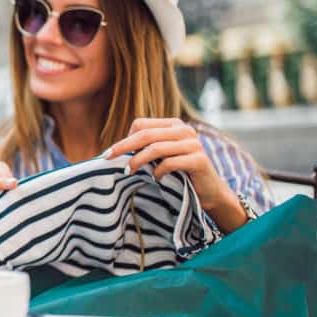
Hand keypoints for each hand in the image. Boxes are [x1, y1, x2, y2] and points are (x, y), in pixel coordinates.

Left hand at [108, 118, 233, 212]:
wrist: (209, 192)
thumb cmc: (179, 173)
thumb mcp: (160, 156)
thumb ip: (144, 148)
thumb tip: (112, 151)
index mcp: (173, 125)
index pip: (141, 125)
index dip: (123, 139)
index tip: (110, 154)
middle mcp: (185, 130)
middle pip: (146, 134)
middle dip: (123, 147)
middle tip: (108, 159)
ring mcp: (194, 144)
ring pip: (156, 147)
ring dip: (137, 161)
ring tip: (129, 171)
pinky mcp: (200, 160)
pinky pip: (170, 162)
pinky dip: (157, 171)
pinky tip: (156, 178)